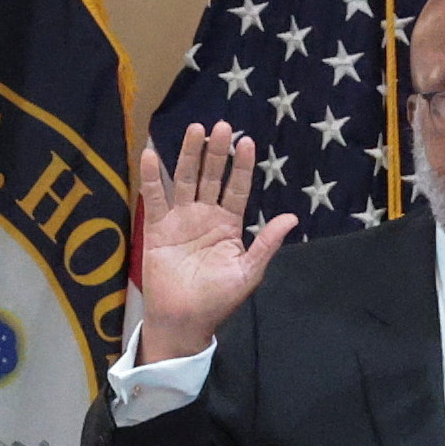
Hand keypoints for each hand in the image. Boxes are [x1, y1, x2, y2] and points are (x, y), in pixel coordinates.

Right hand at [135, 123, 298, 363]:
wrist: (184, 320)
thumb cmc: (218, 299)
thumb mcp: (248, 272)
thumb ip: (266, 243)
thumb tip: (292, 218)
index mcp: (229, 225)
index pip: (237, 189)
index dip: (241, 167)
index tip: (246, 142)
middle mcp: (205, 216)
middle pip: (211, 177)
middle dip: (217, 152)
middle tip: (222, 126)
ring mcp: (180, 219)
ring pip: (185, 179)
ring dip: (190, 155)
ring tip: (196, 129)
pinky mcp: (157, 227)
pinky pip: (154, 198)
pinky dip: (152, 177)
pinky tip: (152, 154)